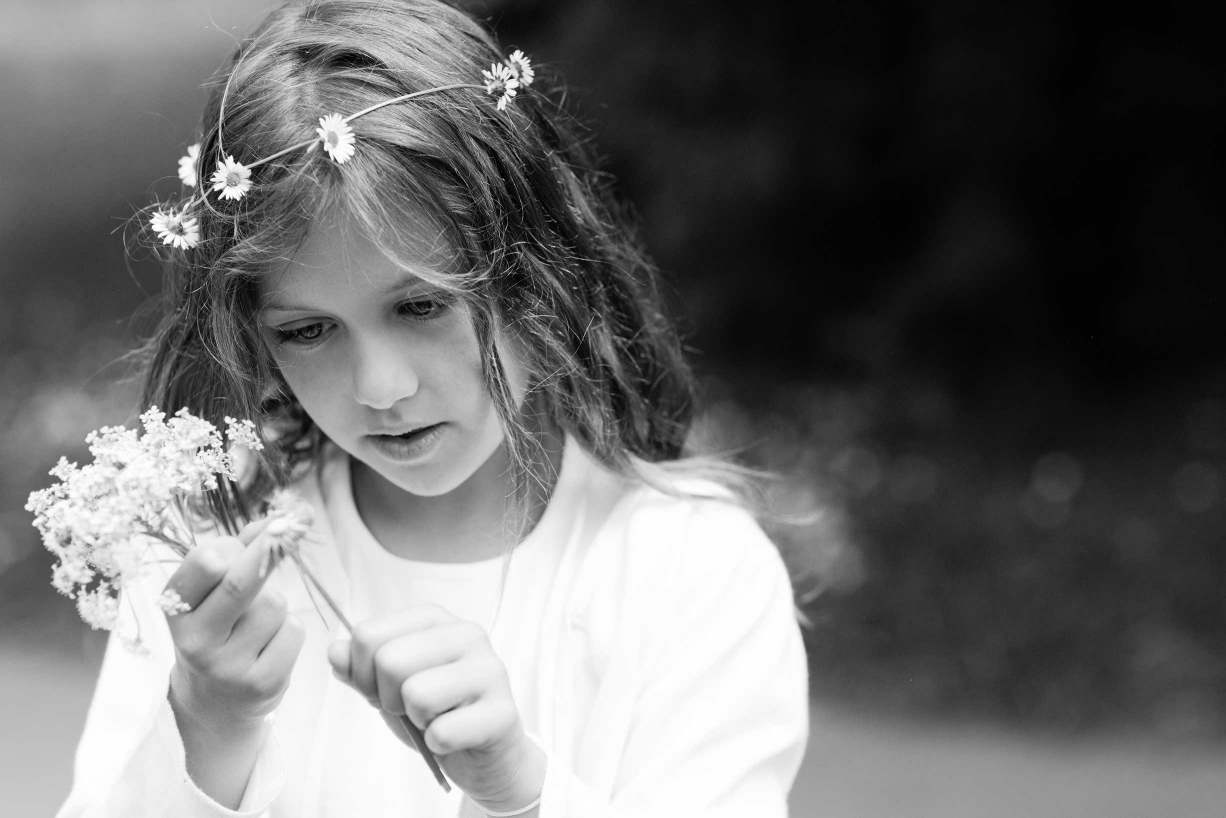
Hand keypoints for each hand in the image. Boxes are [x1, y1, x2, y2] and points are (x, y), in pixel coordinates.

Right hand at [162, 518, 306, 805]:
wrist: (215, 703)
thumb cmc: (219, 629)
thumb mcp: (212, 592)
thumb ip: (241, 551)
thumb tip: (282, 519)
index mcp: (176, 608)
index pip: (203, 563)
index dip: (236, 543)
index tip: (262, 530)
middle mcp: (195, 639)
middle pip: (240, 583)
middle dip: (269, 550)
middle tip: (290, 526)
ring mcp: (227, 666)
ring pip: (274, 605)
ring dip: (276, 604)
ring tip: (256, 625)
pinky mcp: (260, 683)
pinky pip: (293, 632)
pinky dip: (289, 631)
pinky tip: (268, 647)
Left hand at [327, 606, 544, 813]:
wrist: (487, 755)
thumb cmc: (437, 713)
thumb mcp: (389, 687)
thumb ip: (360, 668)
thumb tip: (335, 652)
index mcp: (435, 619)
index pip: (368, 634)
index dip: (361, 672)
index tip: (383, 689)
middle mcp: (467, 634)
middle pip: (389, 661)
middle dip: (388, 697)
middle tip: (411, 709)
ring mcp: (489, 670)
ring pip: (416, 694)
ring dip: (416, 721)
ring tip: (436, 719)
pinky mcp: (501, 712)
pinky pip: (442, 732)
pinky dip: (437, 745)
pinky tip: (455, 738)